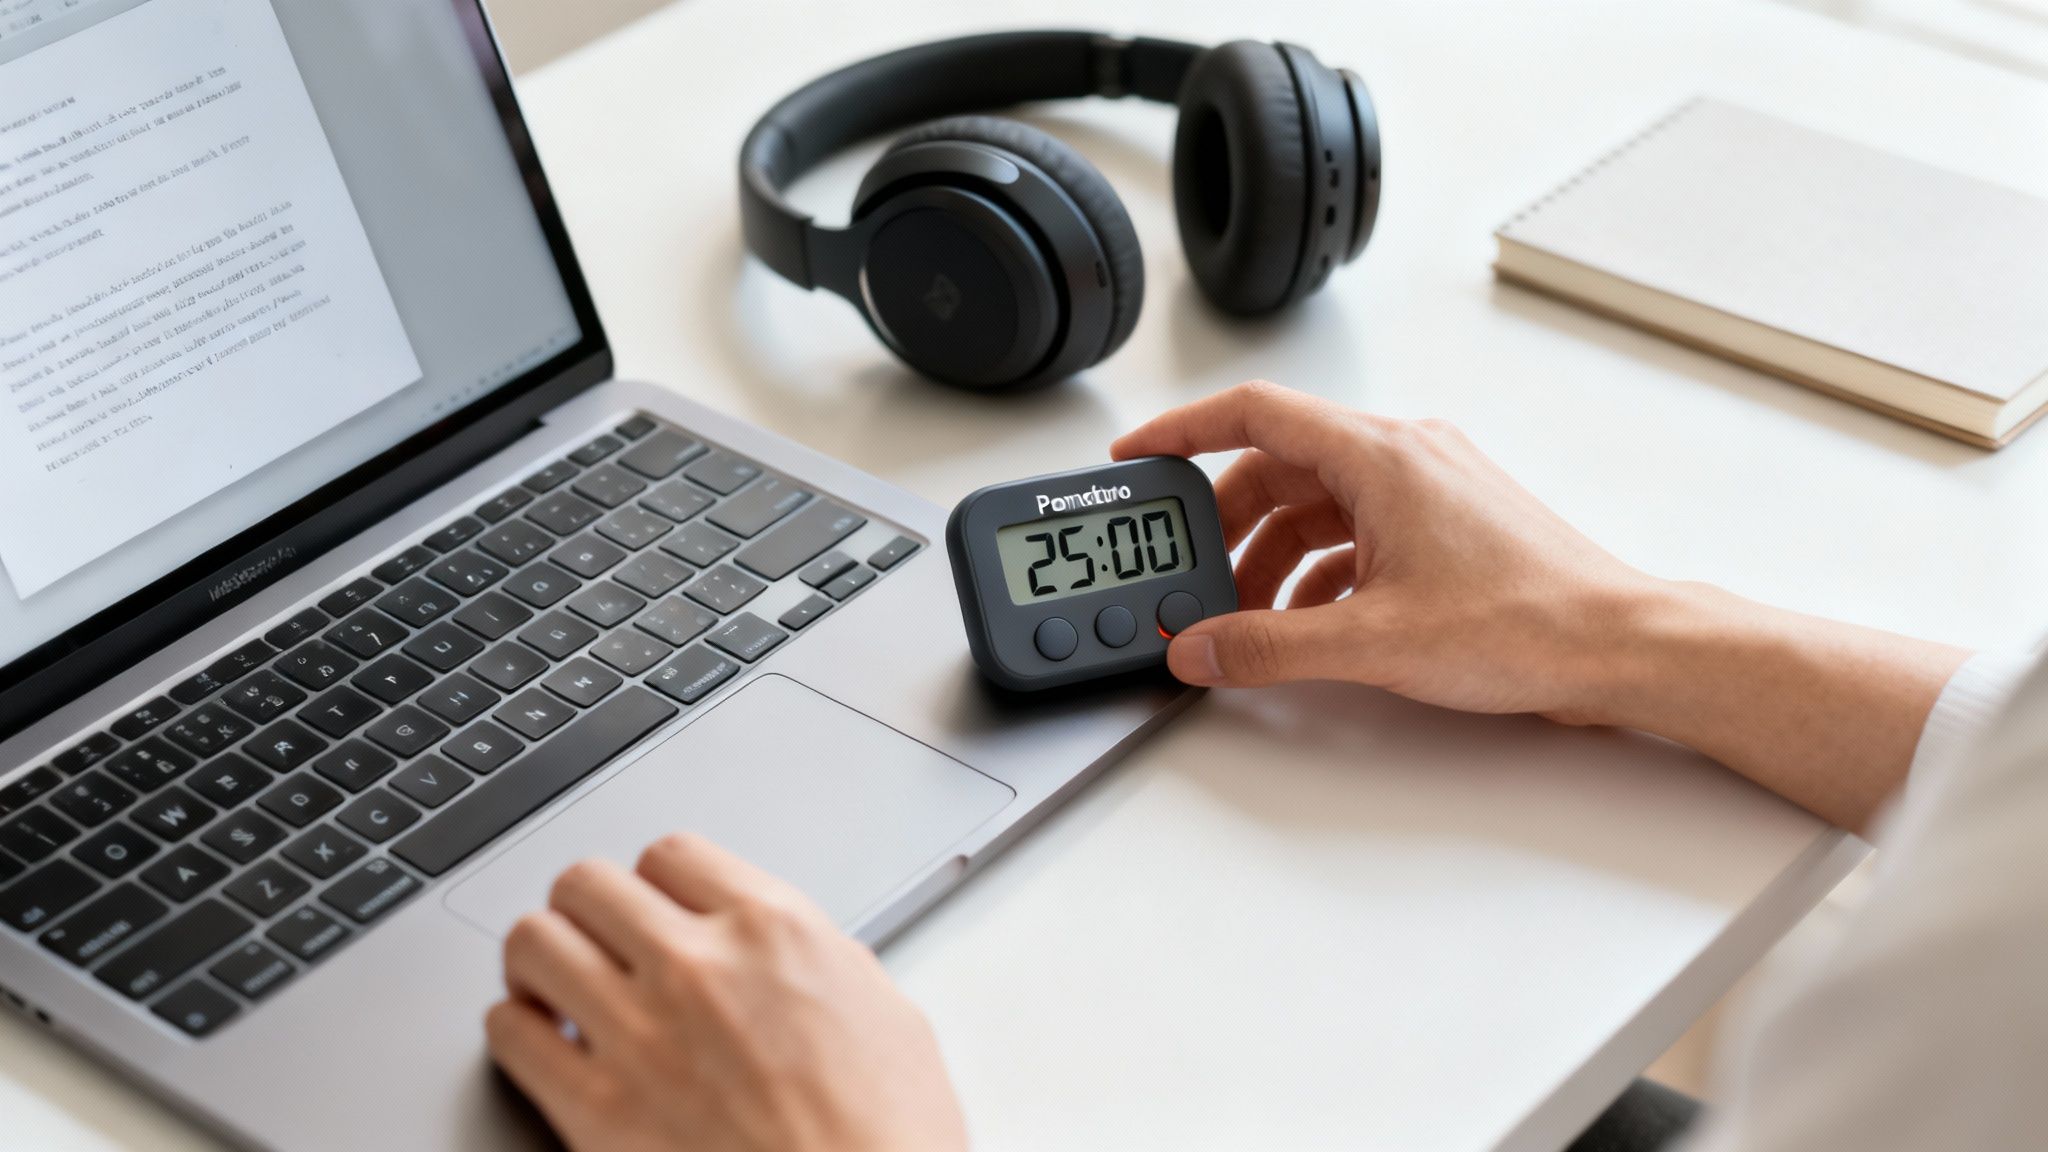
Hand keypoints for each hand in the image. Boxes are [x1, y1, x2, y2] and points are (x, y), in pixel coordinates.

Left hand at [485, 834, 967, 1151]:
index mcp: (776, 932)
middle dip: (587, 911)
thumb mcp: (888, 1016)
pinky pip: (509, 1033)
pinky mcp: (596, 1113)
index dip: (656, 883)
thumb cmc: (889, 1140)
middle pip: (587, 884)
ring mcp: (639, 1036)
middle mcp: (698, 967)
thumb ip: (819, 963)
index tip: (655, 907)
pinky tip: (542, 1044)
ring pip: (534, 943)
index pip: (672, 854)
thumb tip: (786, 954)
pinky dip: (517, 1030)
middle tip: (595, 940)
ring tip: (554, 984)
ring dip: (540, 960)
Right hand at [1112, 381, 1967, 832]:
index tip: (1139, 456)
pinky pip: (1358, 533)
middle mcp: (1405, 456)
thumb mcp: (1373, 642)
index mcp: (1381, 455)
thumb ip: (1269, 648)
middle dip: (1228, 526)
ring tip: (1249, 620)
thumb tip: (1200, 649)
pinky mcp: (1449, 526)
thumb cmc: (1530, 623)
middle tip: (1193, 576)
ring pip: (1320, 504)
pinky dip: (1320, 573)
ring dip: (1274, 558)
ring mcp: (1431, 488)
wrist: (1622, 647)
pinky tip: (1310, 627)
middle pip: (1280, 467)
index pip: (1254, 414)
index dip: (1184, 430)